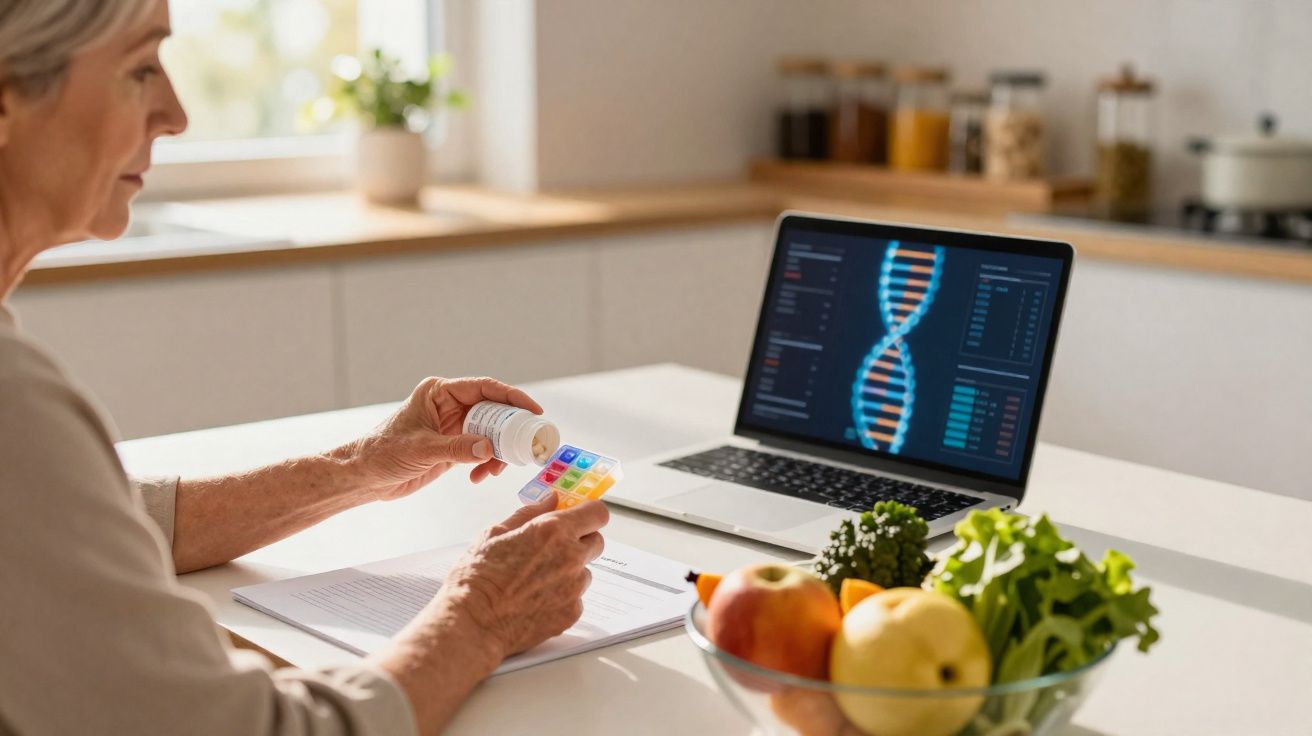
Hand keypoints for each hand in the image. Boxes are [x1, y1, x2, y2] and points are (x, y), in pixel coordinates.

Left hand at [338, 376, 543, 500]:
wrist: (365, 477)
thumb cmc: (383, 453)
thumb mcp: (421, 450)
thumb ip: (456, 448)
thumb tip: (489, 448)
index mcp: (440, 393)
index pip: (484, 388)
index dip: (512, 396)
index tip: (534, 410)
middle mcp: (450, 405)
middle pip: (494, 410)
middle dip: (509, 430)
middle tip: (524, 446)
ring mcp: (454, 426)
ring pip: (491, 432)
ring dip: (499, 451)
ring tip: (495, 469)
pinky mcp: (454, 446)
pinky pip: (482, 450)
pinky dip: (486, 463)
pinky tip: (478, 476)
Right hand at [441, 494, 608, 657]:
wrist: (473, 622)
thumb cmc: (478, 577)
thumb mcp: (496, 533)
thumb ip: (530, 513)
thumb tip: (551, 500)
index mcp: (553, 530)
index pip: (597, 513)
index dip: (590, 514)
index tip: (581, 517)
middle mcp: (571, 557)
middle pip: (597, 541)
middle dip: (580, 542)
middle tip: (554, 549)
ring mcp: (574, 587)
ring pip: (585, 572)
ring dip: (570, 572)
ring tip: (537, 581)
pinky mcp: (572, 613)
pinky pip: (576, 599)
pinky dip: (562, 598)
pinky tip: (536, 601)